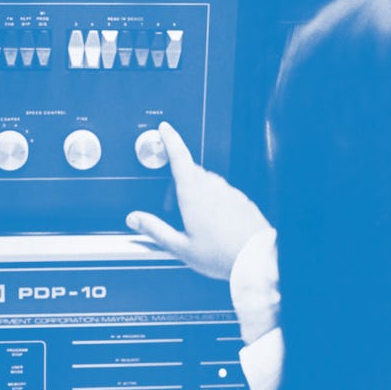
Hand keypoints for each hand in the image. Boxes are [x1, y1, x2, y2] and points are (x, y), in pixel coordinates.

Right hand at [126, 122, 271, 279]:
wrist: (256, 260)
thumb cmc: (220, 255)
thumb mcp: (180, 247)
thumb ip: (155, 230)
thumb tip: (134, 219)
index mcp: (194, 195)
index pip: (180, 157)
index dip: (170, 140)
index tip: (165, 129)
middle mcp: (213, 188)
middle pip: (192, 172)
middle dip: (180, 182)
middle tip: (174, 207)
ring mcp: (230, 192)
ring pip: (209, 182)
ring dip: (198, 192)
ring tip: (197, 222)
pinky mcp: (242, 200)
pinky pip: (224, 193)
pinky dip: (215, 201)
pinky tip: (216, 224)